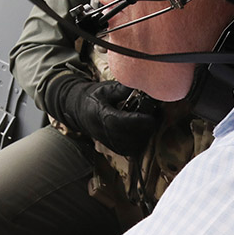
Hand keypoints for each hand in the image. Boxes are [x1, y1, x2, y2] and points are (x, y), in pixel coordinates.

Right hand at [46, 75, 160, 155]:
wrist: (79, 111)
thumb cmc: (94, 97)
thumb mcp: (104, 89)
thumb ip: (120, 89)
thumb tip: (137, 83)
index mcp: (101, 115)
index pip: (121, 122)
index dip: (138, 121)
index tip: (152, 116)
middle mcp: (104, 132)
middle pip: (130, 136)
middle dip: (146, 128)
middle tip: (154, 116)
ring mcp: (109, 142)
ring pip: (133, 146)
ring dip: (144, 136)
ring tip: (149, 123)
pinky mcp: (114, 148)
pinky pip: (131, 151)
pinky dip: (140, 142)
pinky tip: (142, 131)